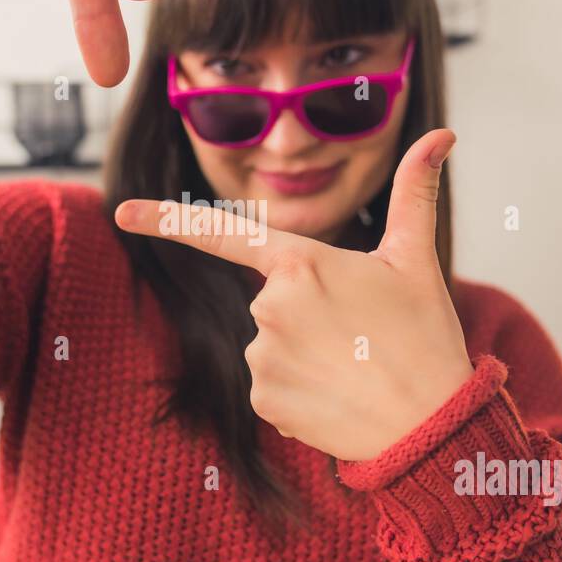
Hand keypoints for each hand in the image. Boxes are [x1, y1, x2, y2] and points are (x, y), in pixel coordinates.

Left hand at [113, 130, 475, 461]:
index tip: (120, 210)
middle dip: (308, 313)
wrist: (431, 426)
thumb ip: (415, 193)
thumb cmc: (425, 337)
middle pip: (272, 300)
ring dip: (305, 353)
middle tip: (361, 334)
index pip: (224, 233)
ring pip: (271, 343)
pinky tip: (337, 397)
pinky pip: (272, 384)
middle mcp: (270, 307)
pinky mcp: (263, 399)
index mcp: (301, 263)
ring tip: (354, 367)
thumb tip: (441, 135)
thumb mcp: (417, 260)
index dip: (166, 219)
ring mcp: (262, 355)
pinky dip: (300, 390)